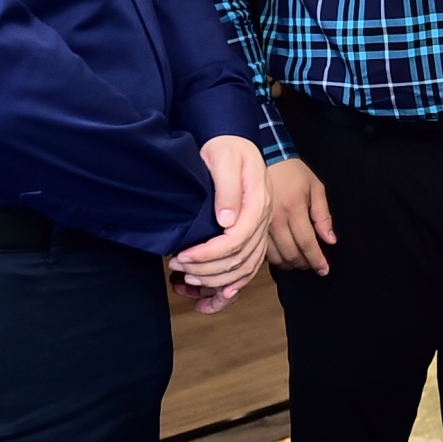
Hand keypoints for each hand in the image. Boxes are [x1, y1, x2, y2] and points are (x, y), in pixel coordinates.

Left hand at [168, 136, 268, 311]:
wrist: (234, 145)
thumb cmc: (226, 149)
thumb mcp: (223, 159)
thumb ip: (227, 187)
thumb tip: (226, 220)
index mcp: (259, 201)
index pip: (237, 239)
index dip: (209, 254)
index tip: (183, 256)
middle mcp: (264, 219)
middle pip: (241, 258)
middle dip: (207, 269)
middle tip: (179, 266)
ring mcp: (260, 229)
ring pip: (246, 268)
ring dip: (217, 281)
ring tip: (188, 280)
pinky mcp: (252, 234)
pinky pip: (249, 267)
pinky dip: (233, 286)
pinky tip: (216, 296)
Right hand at [262, 155, 336, 274]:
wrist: (265, 158)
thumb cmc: (292, 172)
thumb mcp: (315, 187)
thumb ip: (323, 215)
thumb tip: (330, 240)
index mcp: (293, 208)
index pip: (307, 243)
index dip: (317, 260)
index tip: (324, 270)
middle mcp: (275, 219)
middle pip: (291, 254)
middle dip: (305, 264)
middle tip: (314, 265)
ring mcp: (261, 224)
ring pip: (276, 256)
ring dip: (290, 264)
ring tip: (301, 262)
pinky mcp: (251, 225)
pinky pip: (263, 250)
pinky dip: (275, 258)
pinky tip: (284, 256)